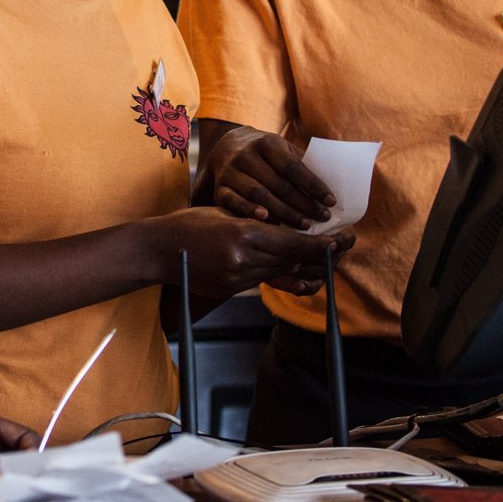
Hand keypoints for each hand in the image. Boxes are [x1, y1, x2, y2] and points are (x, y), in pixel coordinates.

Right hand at [159, 207, 353, 298]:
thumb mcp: (227, 212)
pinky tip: (295, 269)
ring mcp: (236, 278)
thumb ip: (259, 221)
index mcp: (243, 233)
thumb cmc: (191, 223)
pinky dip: (280, 273)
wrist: (159, 250)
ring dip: (303, 264)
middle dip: (319, 254)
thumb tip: (291, 229)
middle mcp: (242, 258)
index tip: (340, 240)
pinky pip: (264, 281)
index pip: (292, 242)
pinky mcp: (231, 289)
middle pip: (292, 259)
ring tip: (323, 257)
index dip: (320, 244)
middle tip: (342, 245)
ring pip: (280, 272)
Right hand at [207, 127, 336, 229]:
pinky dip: (252, 213)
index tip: (331, 201)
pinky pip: (235, 203)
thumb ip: (303, 165)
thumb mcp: (282, 151)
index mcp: (266, 143)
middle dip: (303, 203)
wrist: (226, 148)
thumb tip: (332, 188)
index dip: (313, 185)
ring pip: (259, 195)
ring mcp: (230, 171)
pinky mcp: (219, 187)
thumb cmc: (266, 155)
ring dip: (284, 212)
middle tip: (322, 218)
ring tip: (305, 225)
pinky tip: (271, 223)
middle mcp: (245, 155)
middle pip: (278, 184)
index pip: (293, 166)